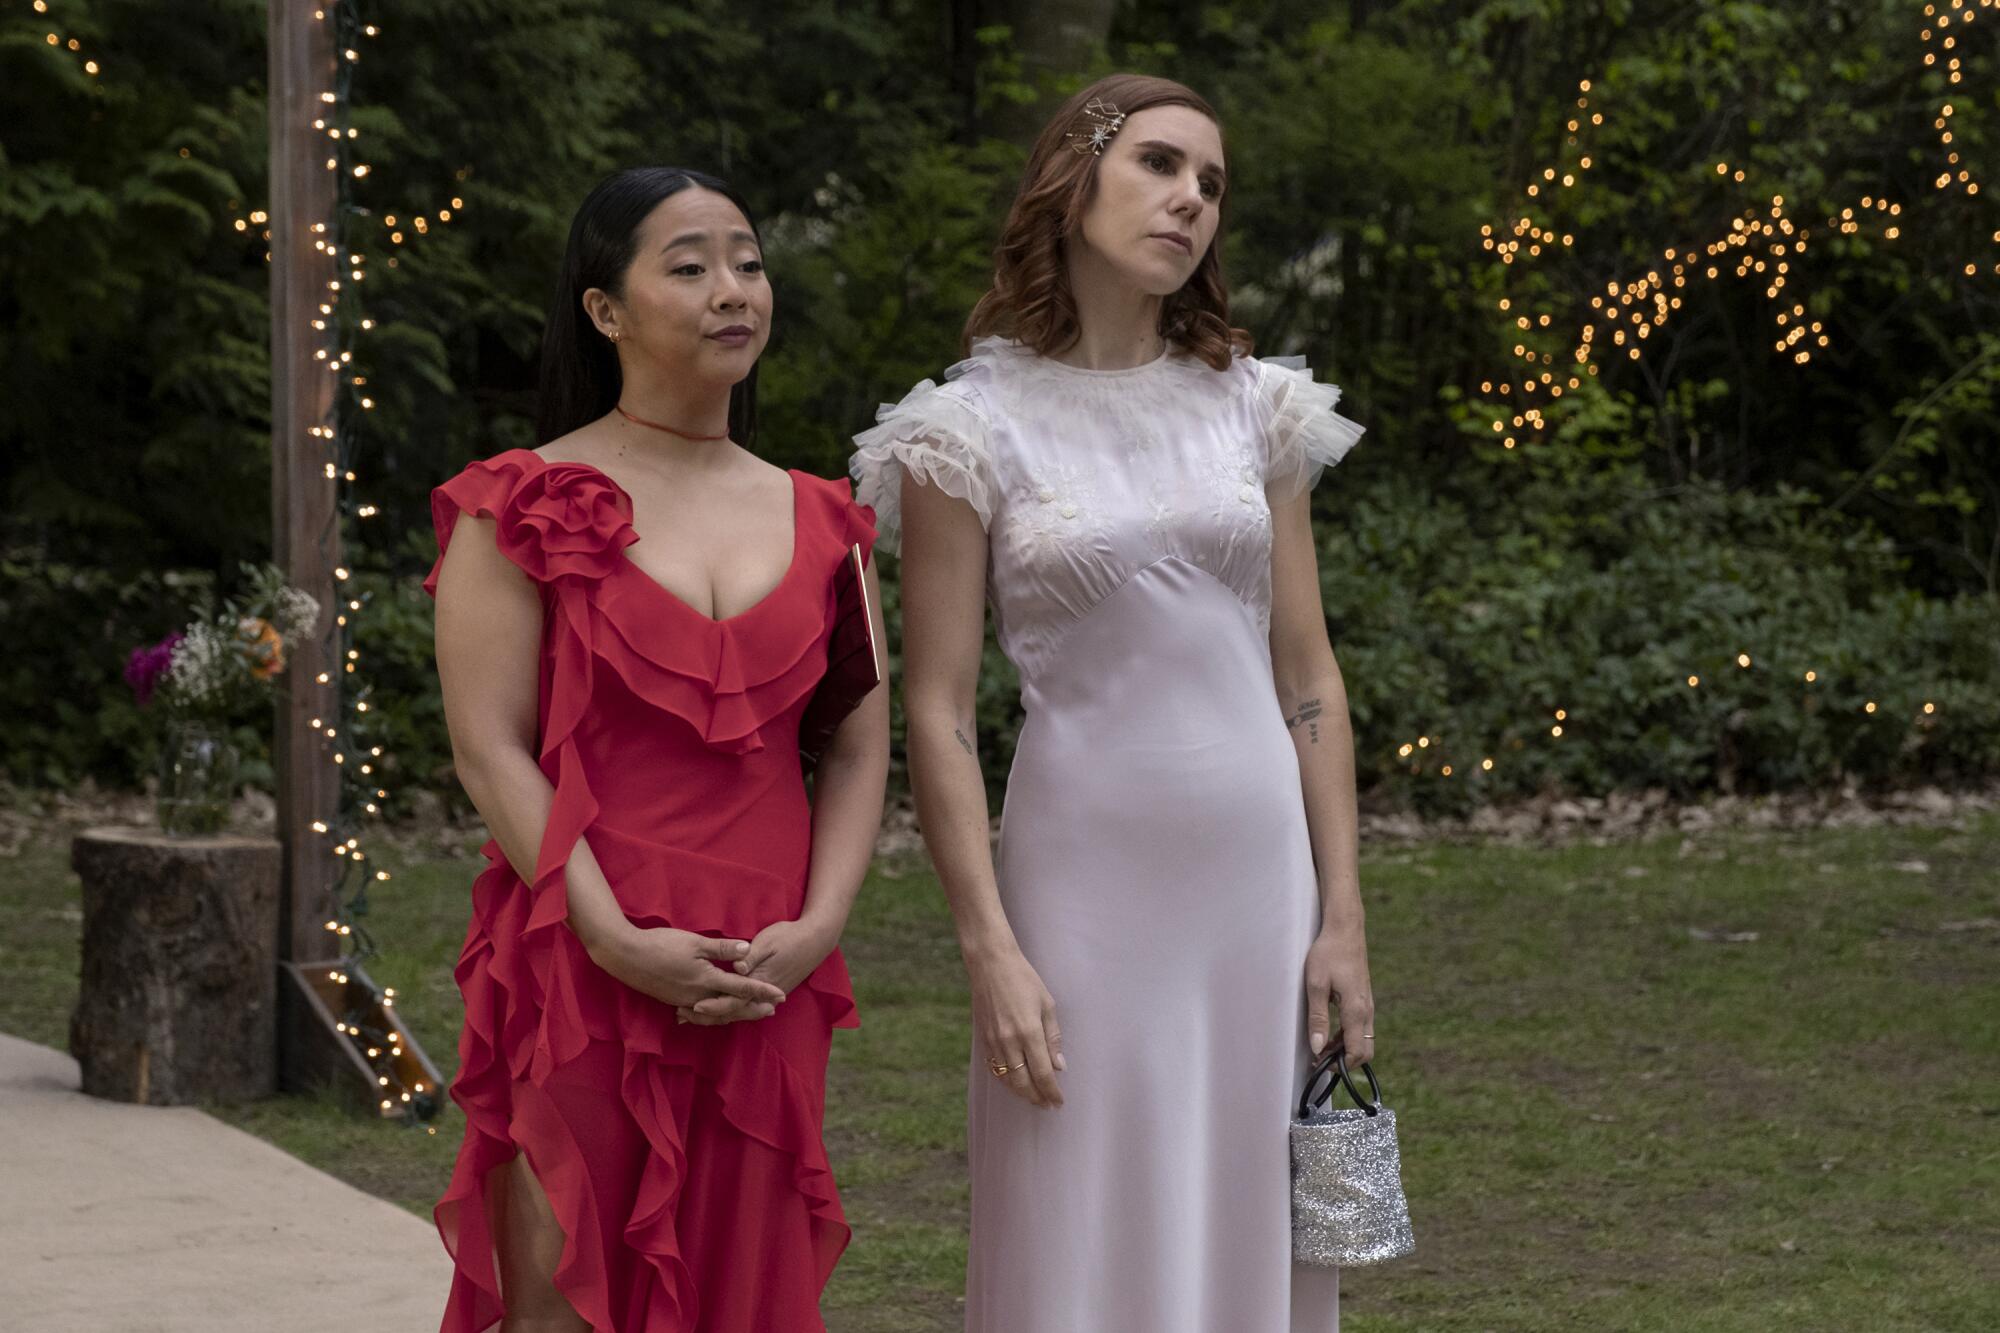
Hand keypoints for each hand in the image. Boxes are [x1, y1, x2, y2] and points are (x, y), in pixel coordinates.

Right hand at [591, 924, 786, 1010]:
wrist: (626, 956)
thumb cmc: (661, 945)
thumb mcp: (694, 941)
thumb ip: (722, 948)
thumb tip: (748, 950)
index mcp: (706, 980)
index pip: (741, 988)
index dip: (762, 990)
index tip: (780, 994)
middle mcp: (697, 996)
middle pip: (731, 1006)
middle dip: (752, 1008)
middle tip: (772, 1010)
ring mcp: (684, 1001)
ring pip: (716, 1012)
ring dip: (734, 1012)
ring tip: (748, 1011)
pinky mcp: (673, 1000)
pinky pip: (700, 1012)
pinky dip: (714, 1013)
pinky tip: (716, 1012)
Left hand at [677, 916, 840, 1026]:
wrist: (815, 940)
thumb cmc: (789, 937)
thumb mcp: (768, 941)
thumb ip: (751, 956)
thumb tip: (737, 967)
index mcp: (761, 980)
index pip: (734, 1000)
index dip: (713, 1004)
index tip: (694, 1006)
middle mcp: (763, 994)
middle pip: (732, 1012)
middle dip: (707, 1016)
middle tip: (682, 1015)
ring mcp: (766, 995)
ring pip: (737, 1013)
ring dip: (714, 1015)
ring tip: (690, 1015)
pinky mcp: (766, 993)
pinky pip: (743, 1007)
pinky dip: (726, 1010)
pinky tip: (711, 1008)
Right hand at [966, 941, 1063, 1107]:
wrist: (991, 964)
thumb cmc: (1024, 979)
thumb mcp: (1047, 1004)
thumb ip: (1053, 1037)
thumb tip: (1059, 1066)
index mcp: (1029, 1032)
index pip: (1043, 1073)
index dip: (1051, 1092)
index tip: (1059, 1102)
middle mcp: (1010, 1041)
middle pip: (1023, 1082)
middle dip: (1037, 1097)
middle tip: (1048, 1105)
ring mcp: (994, 1041)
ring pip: (1007, 1079)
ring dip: (1021, 1093)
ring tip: (1034, 1098)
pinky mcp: (983, 1038)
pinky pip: (995, 1068)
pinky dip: (1005, 1080)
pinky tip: (1014, 1082)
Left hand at [1304, 926, 1374, 1067]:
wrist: (1345, 930)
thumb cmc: (1328, 954)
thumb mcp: (1316, 985)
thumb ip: (1318, 1018)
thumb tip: (1318, 1048)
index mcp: (1356, 1010)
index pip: (1357, 1051)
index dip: (1340, 1064)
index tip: (1320, 1064)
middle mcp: (1367, 1011)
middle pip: (1365, 1051)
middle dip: (1345, 1061)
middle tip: (1320, 1059)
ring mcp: (1368, 1005)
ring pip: (1363, 1040)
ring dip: (1344, 1049)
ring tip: (1320, 1047)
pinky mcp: (1364, 1000)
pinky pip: (1361, 1028)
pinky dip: (1347, 1037)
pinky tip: (1329, 1033)